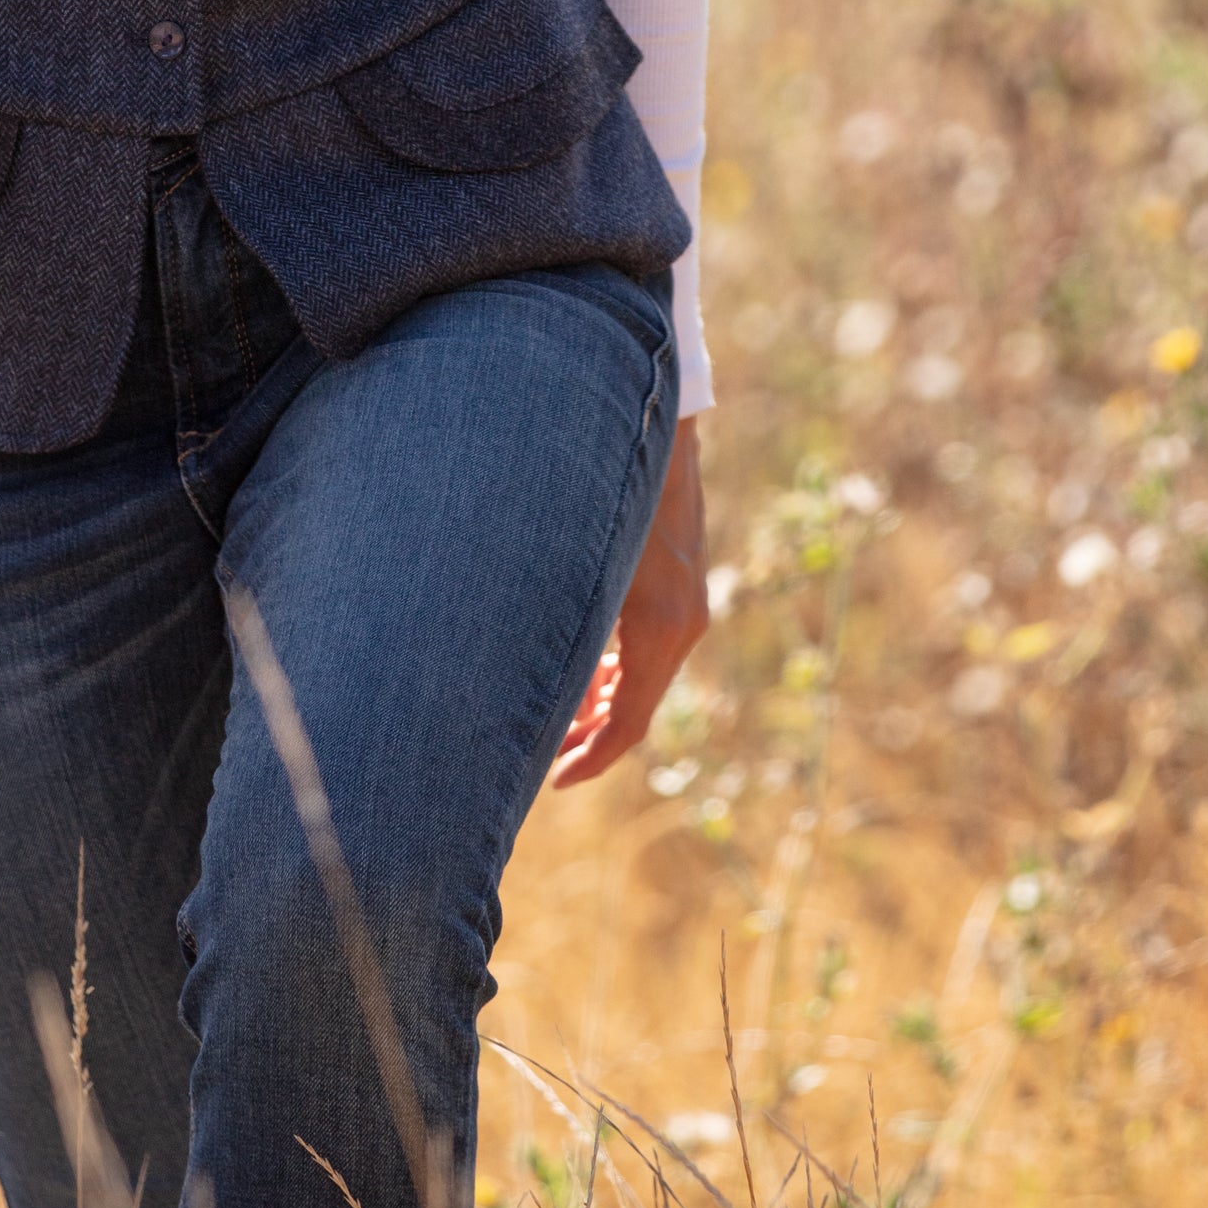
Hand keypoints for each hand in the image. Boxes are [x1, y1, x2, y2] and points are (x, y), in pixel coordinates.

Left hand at [550, 417, 706, 788]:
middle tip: (546, 760)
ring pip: (644, 676)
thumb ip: (557, 627)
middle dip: (591, 736)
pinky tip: (584, 668)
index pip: (630, 722)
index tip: (555, 780)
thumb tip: (520, 683)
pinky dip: (616, 667)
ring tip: (559, 720)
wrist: (654, 427)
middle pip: (638, 706)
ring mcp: (687, 603)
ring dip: (602, 701)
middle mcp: (683, 623)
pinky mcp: (679, 584)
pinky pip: (649, 645)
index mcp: (659, 627)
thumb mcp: (575, 565)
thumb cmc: (604, 489)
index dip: (592, 757)